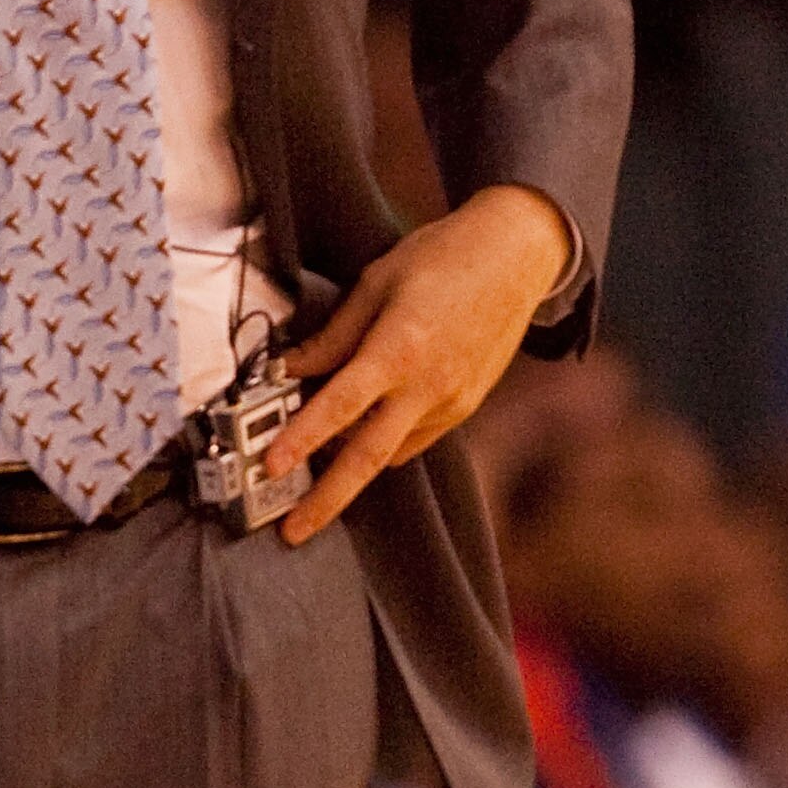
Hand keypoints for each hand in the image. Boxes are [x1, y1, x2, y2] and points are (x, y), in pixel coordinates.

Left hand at [269, 185, 573, 543]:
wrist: (516, 257)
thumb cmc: (442, 257)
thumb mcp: (377, 281)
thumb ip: (334, 334)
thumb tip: (291, 369)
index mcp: (399, 348)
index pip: (340, 405)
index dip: (302, 439)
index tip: (271, 466)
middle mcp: (428, 386)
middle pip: (369, 456)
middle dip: (327, 499)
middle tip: (290, 531)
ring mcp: (452, 402)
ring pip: (392, 452)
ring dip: (351, 471)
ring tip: (310, 483)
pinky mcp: (466, 406)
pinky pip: (414, 438)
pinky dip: (383, 444)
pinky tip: (360, 436)